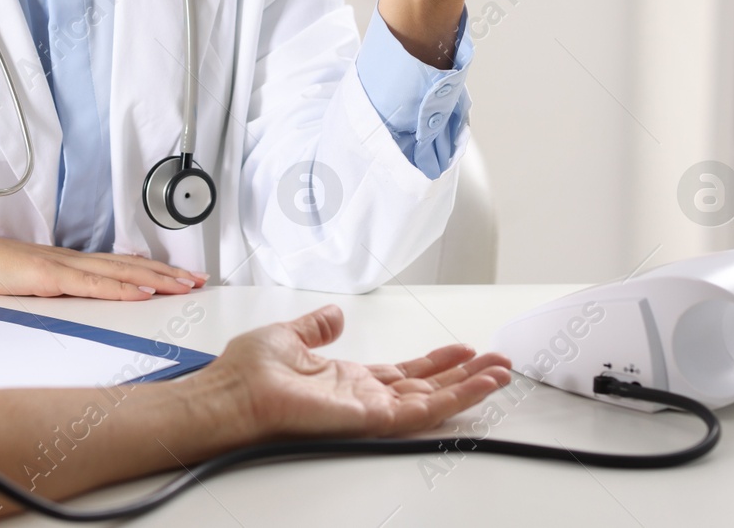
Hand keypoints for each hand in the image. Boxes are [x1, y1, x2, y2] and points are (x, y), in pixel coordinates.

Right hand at [0, 226, 207, 299]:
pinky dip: (121, 287)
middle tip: (199, 280)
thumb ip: (57, 290)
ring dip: (156, 278)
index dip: (154, 270)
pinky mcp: (49, 275)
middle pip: (130, 265)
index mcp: (70, 262)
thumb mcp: (32, 284)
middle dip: (168, 273)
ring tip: (184, 285)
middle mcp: (73, 259)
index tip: (182, 278)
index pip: (122, 265)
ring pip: (120, 272)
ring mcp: (63, 265)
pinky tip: (142, 292)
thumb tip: (80, 302)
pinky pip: (92, 284)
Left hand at [208, 305, 510, 440]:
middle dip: (463, 376)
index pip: (401, 372)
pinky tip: (479, 386)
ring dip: (469, 387)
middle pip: (425, 386)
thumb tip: (332, 316)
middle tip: (496, 363)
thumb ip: (315, 328)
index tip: (460, 351)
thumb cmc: (247, 372)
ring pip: (433, 400)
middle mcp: (362, 396)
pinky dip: (455, 399)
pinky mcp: (370, 418)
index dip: (433, 363)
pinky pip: (422, 410)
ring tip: (501, 373)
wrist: (233, 394)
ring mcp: (369, 409)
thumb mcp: (288, 336)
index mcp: (345, 378)